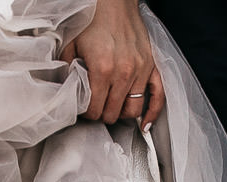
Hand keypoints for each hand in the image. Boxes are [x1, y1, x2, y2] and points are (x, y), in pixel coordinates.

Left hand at [61, 0, 165, 129]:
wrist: (114, 1)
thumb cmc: (93, 20)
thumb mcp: (71, 45)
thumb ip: (67, 71)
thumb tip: (68, 92)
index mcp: (102, 69)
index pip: (95, 110)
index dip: (87, 113)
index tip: (85, 109)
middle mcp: (123, 73)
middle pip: (113, 113)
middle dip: (103, 115)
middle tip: (97, 108)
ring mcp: (140, 70)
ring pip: (133, 109)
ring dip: (122, 113)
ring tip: (114, 108)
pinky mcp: (151, 66)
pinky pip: (158, 96)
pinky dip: (152, 113)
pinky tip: (145, 124)